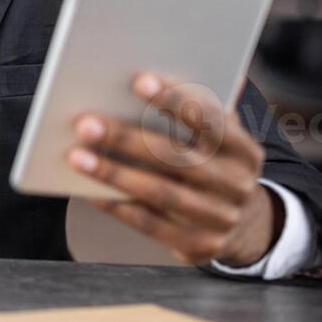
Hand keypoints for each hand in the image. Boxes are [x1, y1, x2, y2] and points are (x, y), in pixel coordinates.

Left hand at [67, 72, 282, 267]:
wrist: (245, 223)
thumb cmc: (213, 162)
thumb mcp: (218, 136)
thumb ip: (195, 108)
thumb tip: (146, 75)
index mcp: (244, 150)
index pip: (211, 120)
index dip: (176, 99)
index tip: (138, 80)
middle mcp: (237, 185)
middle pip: (177, 158)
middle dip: (127, 138)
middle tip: (86, 122)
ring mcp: (220, 219)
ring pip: (160, 192)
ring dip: (113, 174)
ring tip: (76, 155)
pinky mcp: (200, 246)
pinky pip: (151, 225)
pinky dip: (117, 206)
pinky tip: (89, 191)